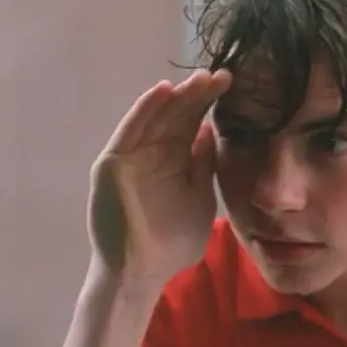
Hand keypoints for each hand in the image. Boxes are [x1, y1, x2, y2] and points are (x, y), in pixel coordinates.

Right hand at [87, 69, 231, 281]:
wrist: (143, 272)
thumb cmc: (173, 243)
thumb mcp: (200, 198)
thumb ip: (203, 167)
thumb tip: (209, 131)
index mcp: (177, 160)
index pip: (194, 123)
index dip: (211, 102)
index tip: (233, 83)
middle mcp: (154, 152)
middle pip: (178, 115)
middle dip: (199, 94)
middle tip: (222, 74)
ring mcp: (132, 156)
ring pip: (156, 117)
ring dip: (177, 96)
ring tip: (200, 77)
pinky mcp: (113, 163)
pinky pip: (130, 131)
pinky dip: (144, 110)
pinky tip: (163, 91)